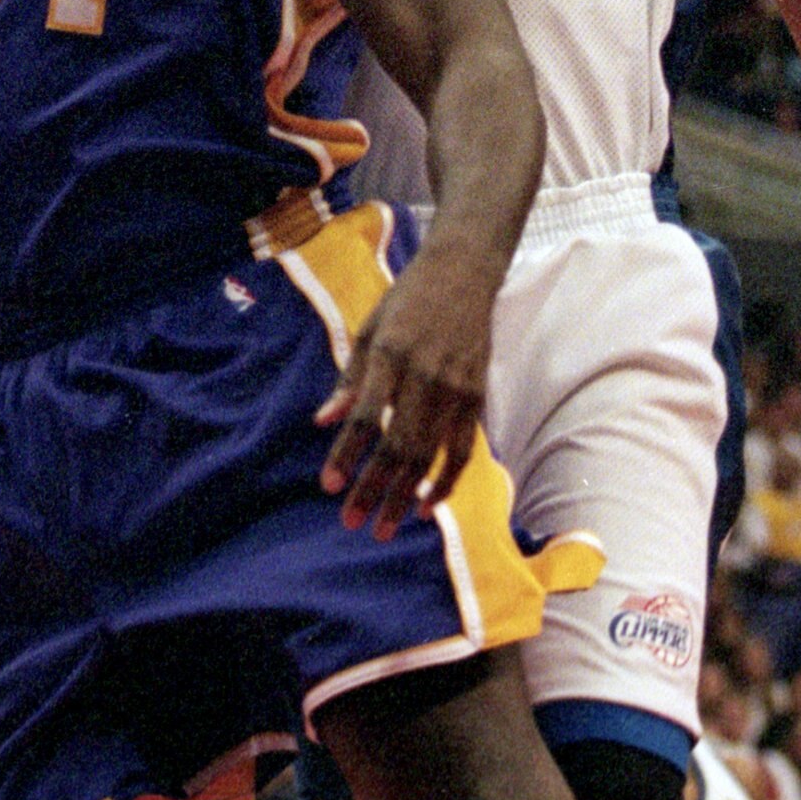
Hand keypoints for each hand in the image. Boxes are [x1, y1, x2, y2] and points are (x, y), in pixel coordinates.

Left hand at [317, 233, 496, 538]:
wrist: (465, 272)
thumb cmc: (408, 300)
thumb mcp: (369, 328)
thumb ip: (349, 378)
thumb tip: (323, 422)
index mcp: (390, 354)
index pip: (366, 417)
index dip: (346, 455)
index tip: (329, 486)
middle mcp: (425, 374)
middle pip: (397, 446)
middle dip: (373, 490)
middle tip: (351, 522)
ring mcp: (456, 388)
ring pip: (429, 455)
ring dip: (405, 496)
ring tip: (383, 528)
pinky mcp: (477, 396)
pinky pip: (462, 450)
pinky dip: (445, 481)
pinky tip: (426, 506)